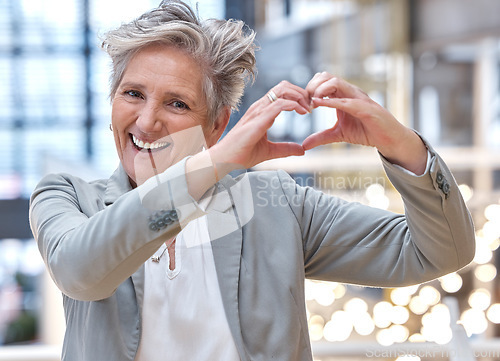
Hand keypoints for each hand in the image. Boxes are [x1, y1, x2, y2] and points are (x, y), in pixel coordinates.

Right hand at [210, 80, 310, 170]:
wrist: (225, 161)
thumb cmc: (241, 154)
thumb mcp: (270, 151)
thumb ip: (285, 149)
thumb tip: (302, 150)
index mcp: (262, 111)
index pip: (282, 92)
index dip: (298, 97)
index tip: (309, 109)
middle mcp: (260, 107)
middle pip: (284, 86)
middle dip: (301, 93)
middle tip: (311, 106)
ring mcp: (258, 111)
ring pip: (282, 90)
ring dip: (299, 97)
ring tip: (308, 109)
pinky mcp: (258, 119)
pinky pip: (278, 104)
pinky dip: (293, 105)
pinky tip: (301, 112)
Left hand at [303, 73, 426, 174]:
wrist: (387, 138)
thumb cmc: (365, 131)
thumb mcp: (338, 134)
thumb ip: (321, 137)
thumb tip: (304, 145)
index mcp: (342, 95)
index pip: (322, 80)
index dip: (310, 89)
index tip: (303, 104)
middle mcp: (349, 92)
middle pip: (326, 76)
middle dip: (312, 87)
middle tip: (305, 102)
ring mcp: (358, 98)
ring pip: (335, 82)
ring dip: (320, 91)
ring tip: (312, 104)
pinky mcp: (365, 108)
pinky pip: (346, 101)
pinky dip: (331, 101)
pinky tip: (319, 104)